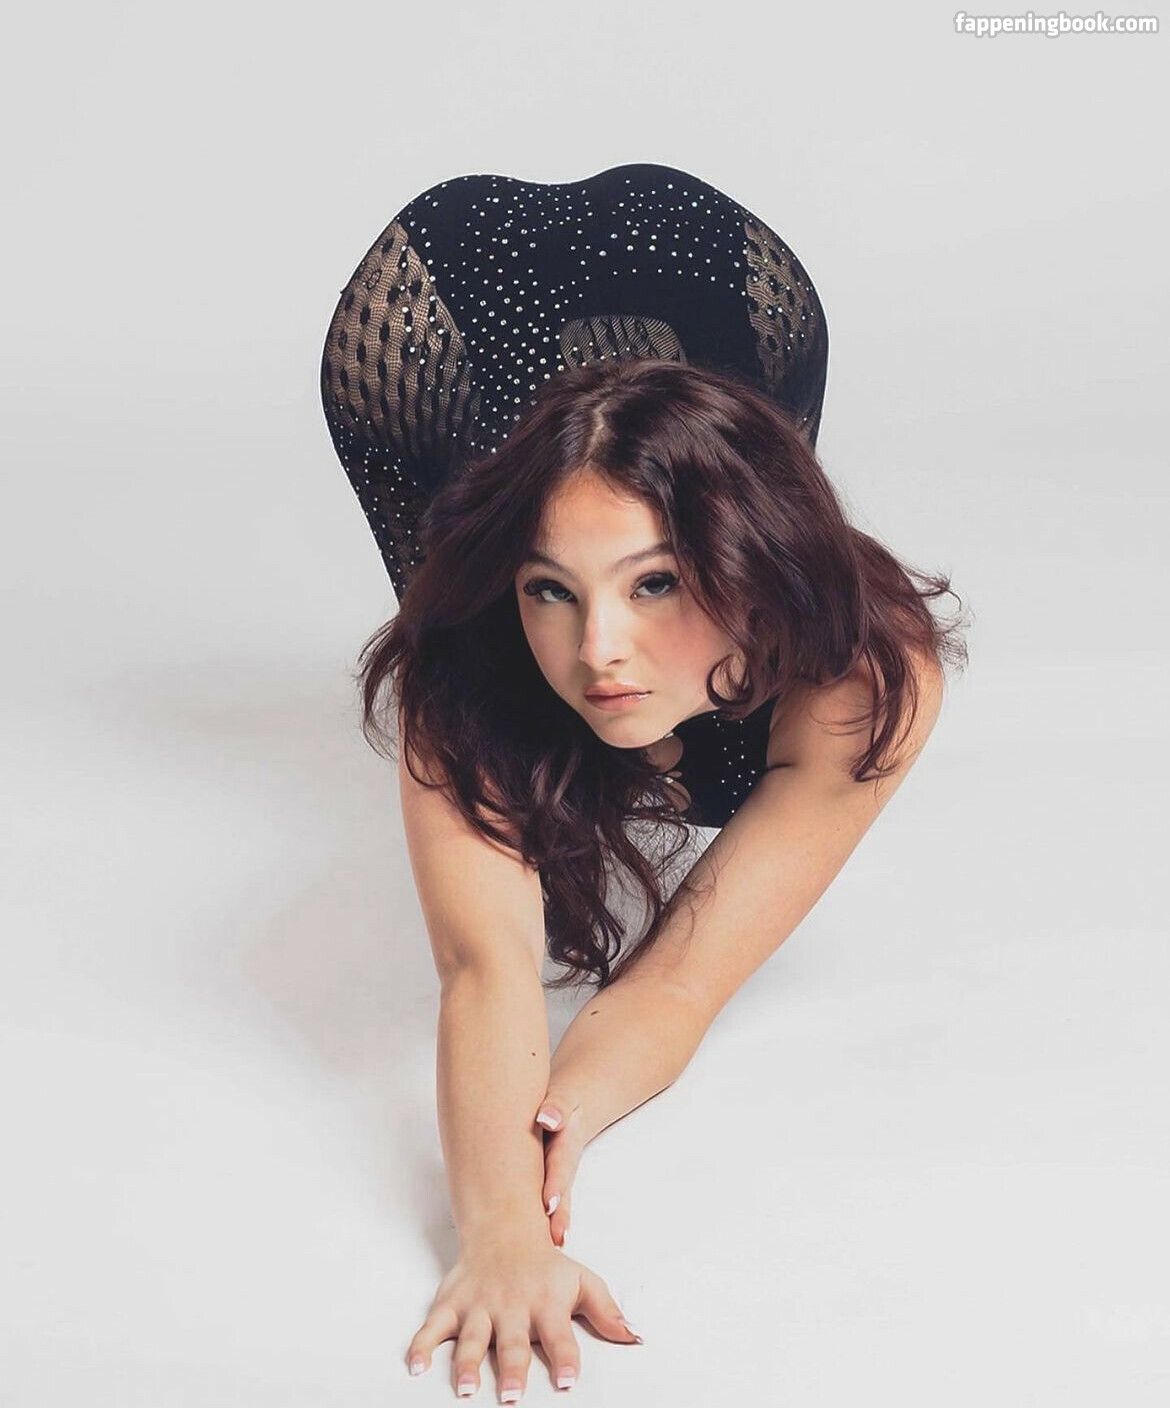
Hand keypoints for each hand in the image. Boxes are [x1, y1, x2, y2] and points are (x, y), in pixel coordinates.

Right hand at [405, 1232, 641, 1397]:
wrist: (504, 1228)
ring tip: (466, 1389)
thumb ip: (607, 1313)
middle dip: (513, 1369)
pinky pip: (433, 1326)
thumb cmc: (546, 1265)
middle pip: (513, 1343)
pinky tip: (416, 1366)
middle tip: (512, 1397)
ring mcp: (479, 1306)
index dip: (565, 1359)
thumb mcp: (582, 1281)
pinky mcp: (452, 1304)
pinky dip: (422, 1345)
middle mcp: (512, 1306)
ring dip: (468, 1364)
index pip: (560, 1336)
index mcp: (546, 1303)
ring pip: (473, 1338)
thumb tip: (636, 1338)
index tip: (567, 1382)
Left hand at [534, 1089, 586, 1248]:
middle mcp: (562, 1167)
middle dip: (559, 1216)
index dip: (556, 1186)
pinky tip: (531, 1244)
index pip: (561, 1167)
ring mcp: (555, 1179)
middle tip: (555, 1238)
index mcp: (566, 1145)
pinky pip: (542, 1206)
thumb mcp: (563, 1099)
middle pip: (561, 1194)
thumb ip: (558, 1107)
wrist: (571, 1111)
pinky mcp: (544, 1187)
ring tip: (551, 1246)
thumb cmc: (561, 1105)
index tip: (549, 1204)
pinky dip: (541, 1225)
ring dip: (554, 1226)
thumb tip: (547, 1118)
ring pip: (556, 1205)